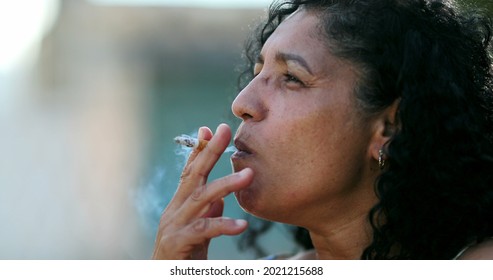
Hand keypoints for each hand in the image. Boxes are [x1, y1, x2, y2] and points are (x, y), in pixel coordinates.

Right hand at [152, 124, 253, 258]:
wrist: (160, 279)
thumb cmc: (182, 256)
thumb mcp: (196, 232)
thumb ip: (206, 214)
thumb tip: (220, 201)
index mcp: (179, 205)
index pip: (189, 172)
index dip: (199, 150)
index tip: (209, 128)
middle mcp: (174, 211)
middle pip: (193, 175)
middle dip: (209, 151)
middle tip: (225, 131)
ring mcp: (174, 225)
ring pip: (201, 198)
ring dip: (225, 184)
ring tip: (249, 175)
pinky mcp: (178, 243)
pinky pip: (203, 230)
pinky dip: (223, 225)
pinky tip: (241, 225)